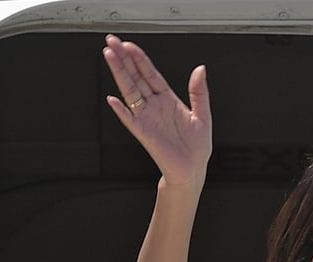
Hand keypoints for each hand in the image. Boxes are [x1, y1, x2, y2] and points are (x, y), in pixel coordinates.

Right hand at [102, 34, 211, 185]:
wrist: (193, 169)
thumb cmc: (197, 146)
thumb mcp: (203, 115)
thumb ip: (199, 92)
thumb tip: (200, 69)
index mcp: (168, 100)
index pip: (150, 74)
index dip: (140, 59)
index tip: (129, 45)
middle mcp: (154, 106)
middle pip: (135, 77)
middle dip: (124, 59)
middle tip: (112, 42)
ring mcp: (146, 118)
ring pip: (130, 91)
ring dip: (119, 74)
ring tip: (110, 56)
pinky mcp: (143, 133)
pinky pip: (129, 119)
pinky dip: (121, 110)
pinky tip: (113, 99)